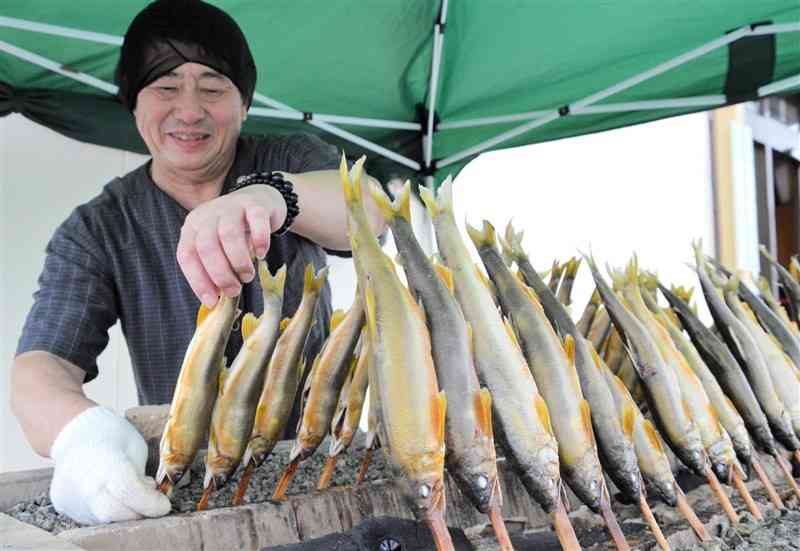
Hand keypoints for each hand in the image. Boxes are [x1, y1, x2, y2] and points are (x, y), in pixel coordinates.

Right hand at [49, 407, 171, 524]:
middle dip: (138, 513)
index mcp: (106, 462)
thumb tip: (150, 499)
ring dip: (122, 513)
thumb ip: (141, 475)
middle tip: (149, 502)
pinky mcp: (64, 505)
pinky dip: (106, 511)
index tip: (164, 506)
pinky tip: (111, 495)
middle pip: (114, 513)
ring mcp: (70, 496)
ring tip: (128, 493)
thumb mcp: (135, 447)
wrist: (74, 433)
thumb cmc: (111, 435)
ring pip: (102, 519)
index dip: (150, 503)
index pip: (128, 492)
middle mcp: (84, 482)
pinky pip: (89, 517)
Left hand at [177, 185, 286, 306]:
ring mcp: (231, 206)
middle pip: (207, 246)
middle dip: (220, 274)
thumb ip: (213, 267)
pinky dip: (259, 241)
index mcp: (193, 227)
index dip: (198, 280)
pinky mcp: (255, 204)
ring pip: (229, 234)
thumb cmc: (237, 232)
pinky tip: (261, 254)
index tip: (212, 300)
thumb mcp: (218, 246)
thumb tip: (214, 300)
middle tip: (234, 290)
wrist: (260, 200)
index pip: (187, 255)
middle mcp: (208, 214)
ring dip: (239, 262)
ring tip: (248, 276)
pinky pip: (256, 221)